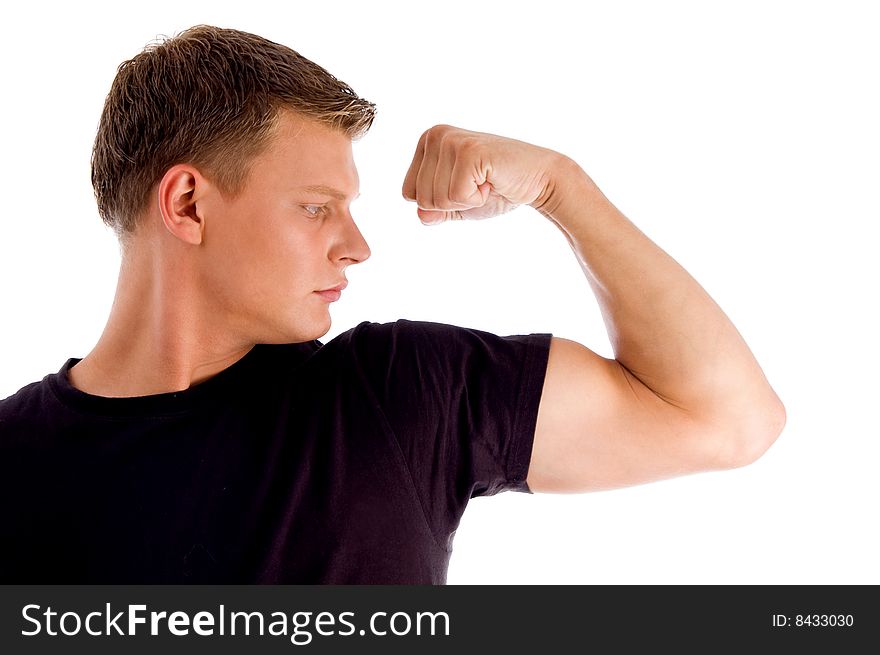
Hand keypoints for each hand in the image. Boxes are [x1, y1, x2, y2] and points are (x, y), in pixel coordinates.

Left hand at [401, 124, 563, 224]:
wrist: (538, 180)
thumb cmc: (497, 189)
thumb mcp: (456, 204)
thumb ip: (433, 211)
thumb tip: (422, 215)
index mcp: (427, 142)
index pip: (408, 194)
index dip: (439, 204)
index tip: (465, 186)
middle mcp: (435, 135)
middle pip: (422, 198)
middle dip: (453, 203)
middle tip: (478, 184)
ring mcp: (450, 140)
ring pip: (437, 200)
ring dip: (466, 201)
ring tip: (485, 181)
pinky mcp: (468, 152)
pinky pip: (456, 197)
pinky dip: (477, 199)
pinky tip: (492, 181)